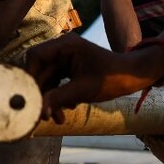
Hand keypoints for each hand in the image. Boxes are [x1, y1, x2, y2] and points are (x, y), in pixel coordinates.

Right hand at [25, 33, 163, 122]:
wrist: (133, 77)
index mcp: (65, 45)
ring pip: (48, 80)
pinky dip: (59, 97)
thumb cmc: (113, 77)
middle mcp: (62, 49)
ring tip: (57, 118)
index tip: (29, 97)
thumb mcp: (83, 90)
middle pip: (40, 71)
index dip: (29, 76)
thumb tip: (38, 111)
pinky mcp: (70, 69)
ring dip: (51, 99)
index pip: (35, 57)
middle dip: (42, 94)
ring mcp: (66, 59)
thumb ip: (58, 98)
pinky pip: (57, 83)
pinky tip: (65, 110)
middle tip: (41, 113)